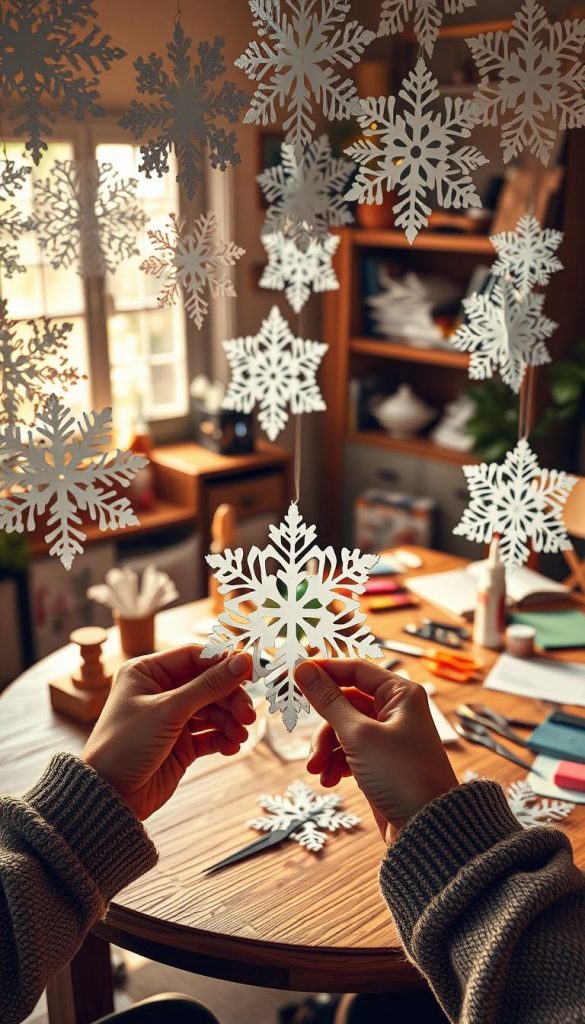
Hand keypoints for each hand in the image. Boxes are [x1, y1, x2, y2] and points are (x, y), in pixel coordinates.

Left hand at [83, 646, 254, 819]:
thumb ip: (208, 686)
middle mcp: (160, 691)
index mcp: (147, 672)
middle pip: (208, 684)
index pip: (194, 657)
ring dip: (230, 721)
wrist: (110, 797)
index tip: (251, 670)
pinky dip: (223, 738)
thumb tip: (243, 660)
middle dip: (230, 698)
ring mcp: (172, 718)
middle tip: (248, 714)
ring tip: (239, 735)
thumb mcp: (169, 710)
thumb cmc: (125, 745)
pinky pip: (210, 734)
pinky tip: (231, 746)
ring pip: (213, 710)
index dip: (223, 662)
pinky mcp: (181, 744)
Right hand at [294, 660, 457, 842]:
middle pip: (344, 702)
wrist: (427, 830)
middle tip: (308, 748)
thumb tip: (303, 669)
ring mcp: (389, 737)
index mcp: (400, 693)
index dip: (323, 671)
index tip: (292, 676)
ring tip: (318, 771)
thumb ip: (328, 700)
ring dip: (326, 749)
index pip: (354, 669)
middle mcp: (396, 710)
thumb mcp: (358, 735)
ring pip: (343, 729)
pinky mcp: (382, 761)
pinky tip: (330, 780)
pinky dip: (336, 763)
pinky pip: (350, 751)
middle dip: (324, 727)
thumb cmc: (402, 776)